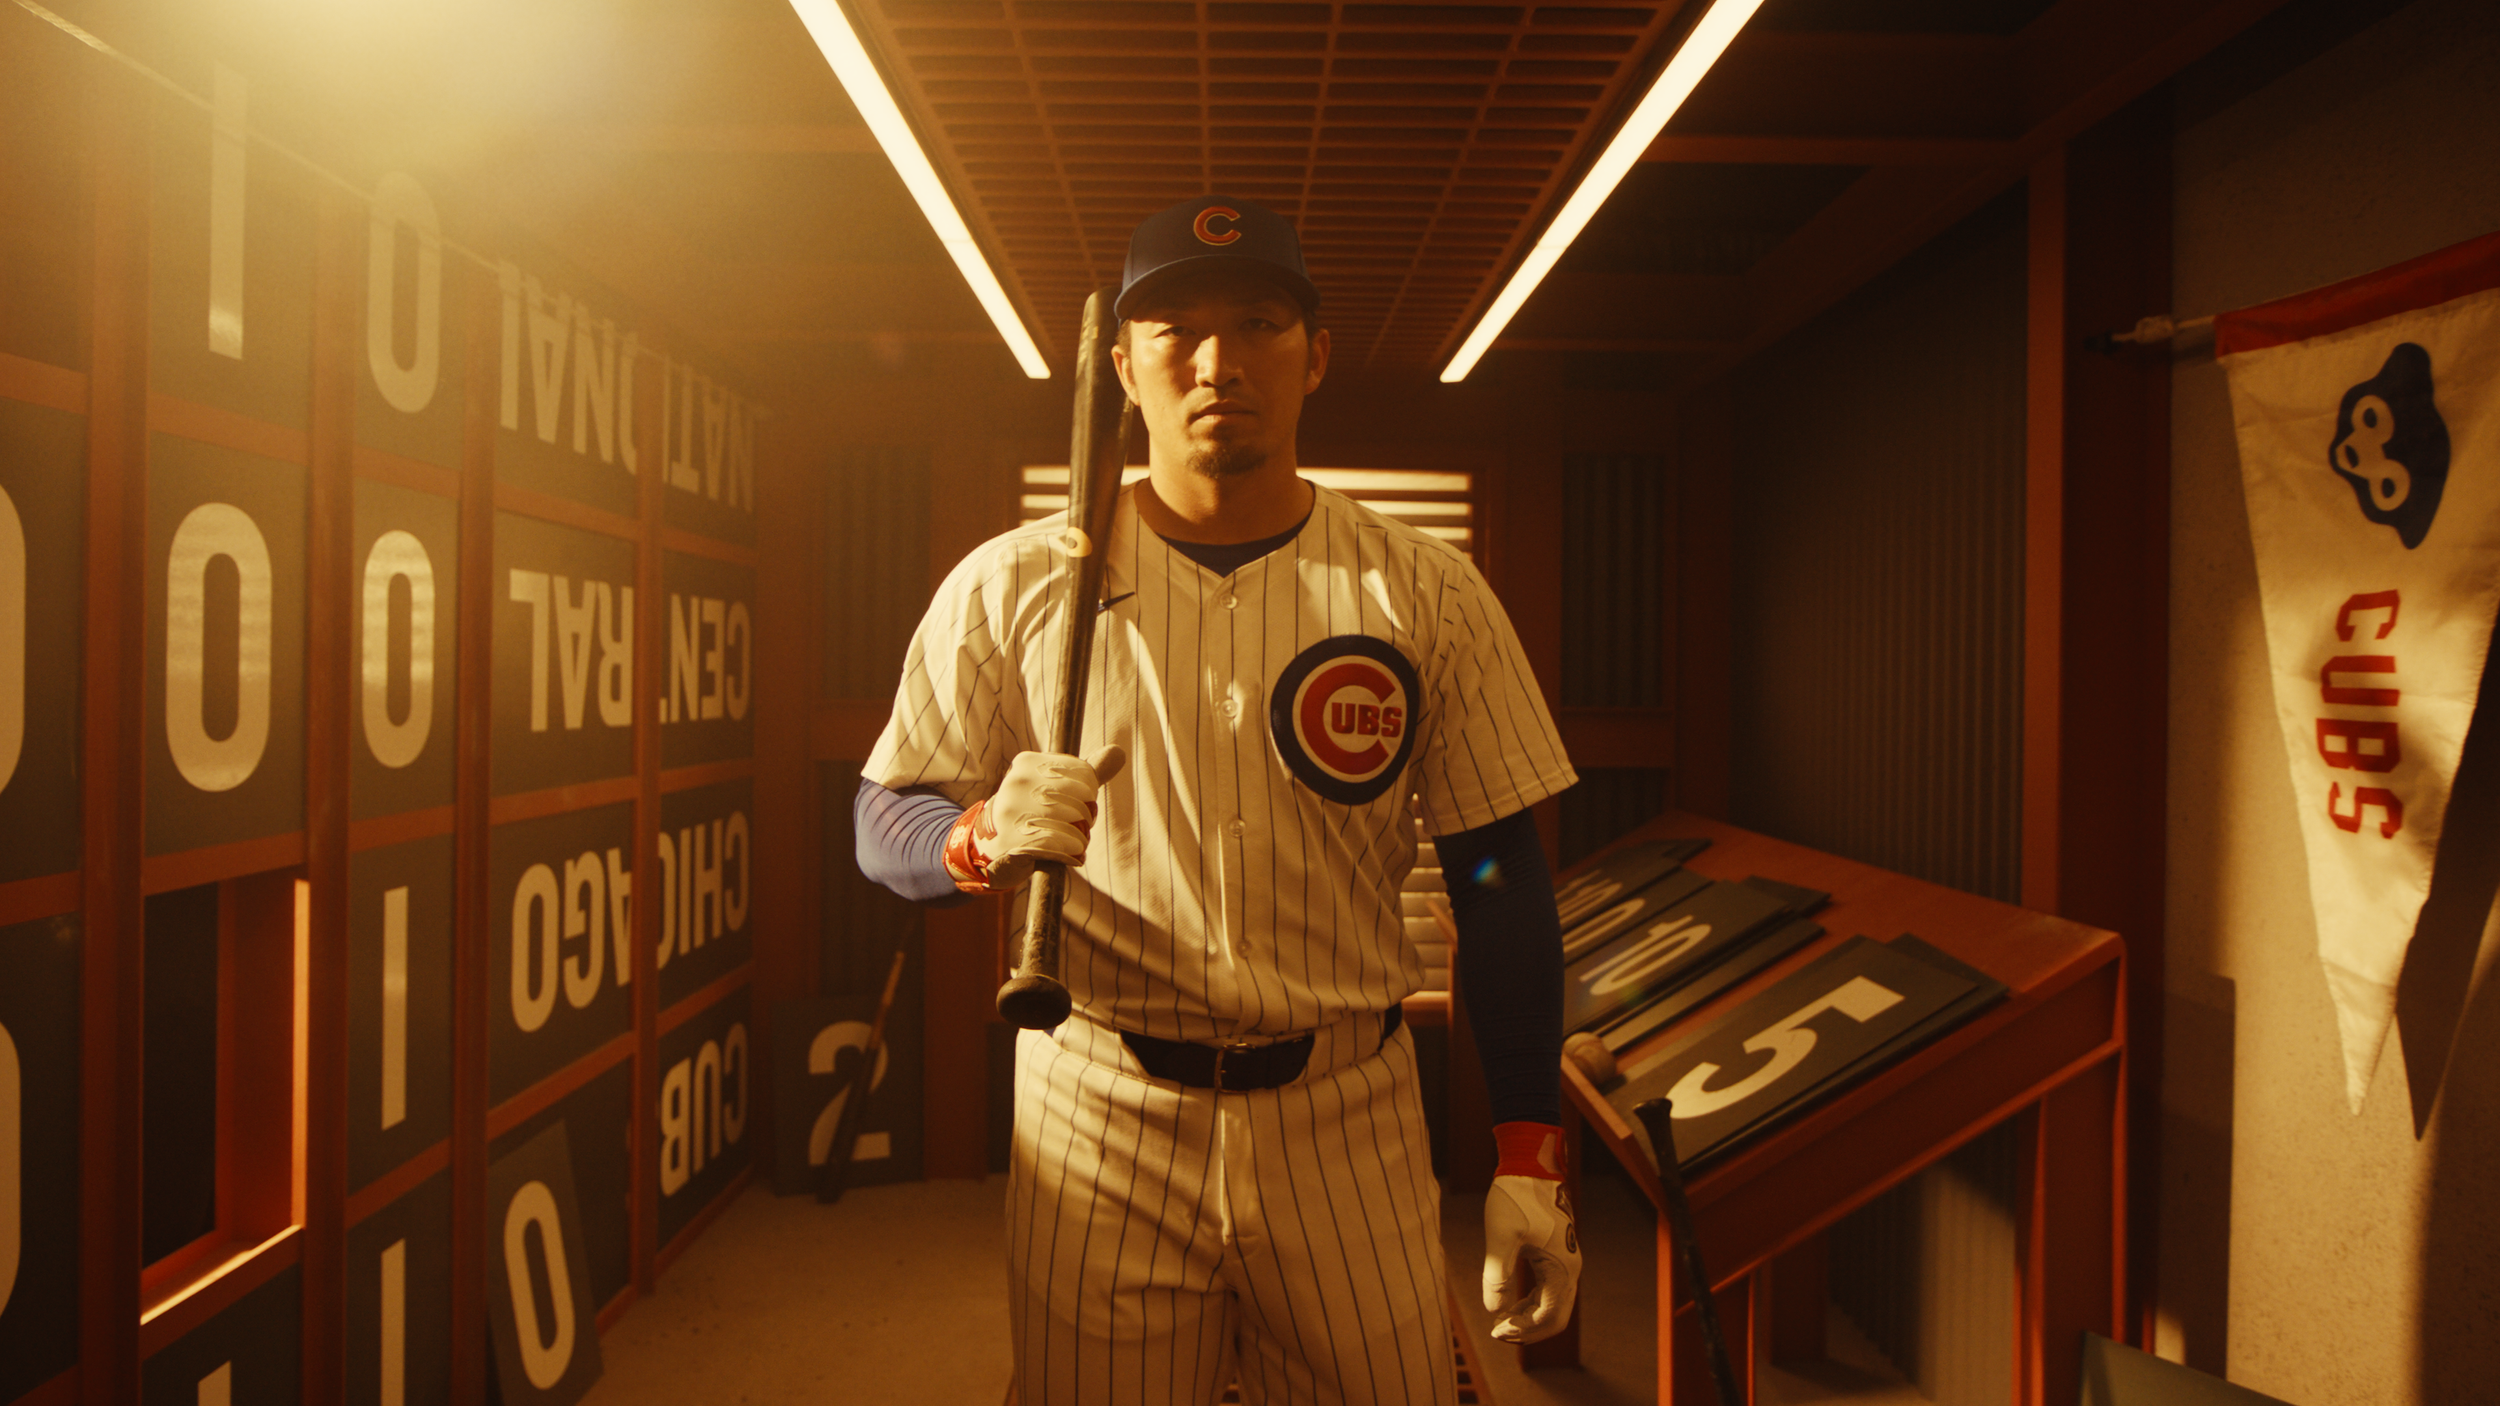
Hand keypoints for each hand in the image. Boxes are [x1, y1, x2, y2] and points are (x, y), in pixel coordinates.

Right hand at [943, 746, 1126, 893]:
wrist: (988, 847)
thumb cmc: (1032, 813)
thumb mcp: (1057, 787)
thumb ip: (1089, 771)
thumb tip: (1119, 752)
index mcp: (1027, 763)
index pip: (1084, 776)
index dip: (1088, 797)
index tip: (1074, 805)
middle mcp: (1016, 783)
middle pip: (1081, 801)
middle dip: (1085, 820)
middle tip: (1075, 829)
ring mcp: (1011, 813)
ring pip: (1072, 824)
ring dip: (1079, 840)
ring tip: (1072, 844)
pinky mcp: (1011, 842)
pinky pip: (1058, 846)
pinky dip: (1070, 854)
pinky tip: (1069, 856)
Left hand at [1483, 1124, 1580, 1344]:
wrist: (1530, 1164)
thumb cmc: (1516, 1196)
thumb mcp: (1501, 1236)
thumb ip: (1497, 1275)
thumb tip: (1494, 1311)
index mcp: (1562, 1268)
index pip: (1549, 1317)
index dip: (1523, 1331)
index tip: (1495, 1331)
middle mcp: (1570, 1268)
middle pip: (1556, 1317)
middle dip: (1529, 1330)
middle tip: (1498, 1333)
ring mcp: (1567, 1260)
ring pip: (1554, 1304)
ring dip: (1530, 1318)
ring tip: (1500, 1321)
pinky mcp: (1558, 1252)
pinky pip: (1550, 1289)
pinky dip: (1532, 1302)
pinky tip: (1511, 1303)